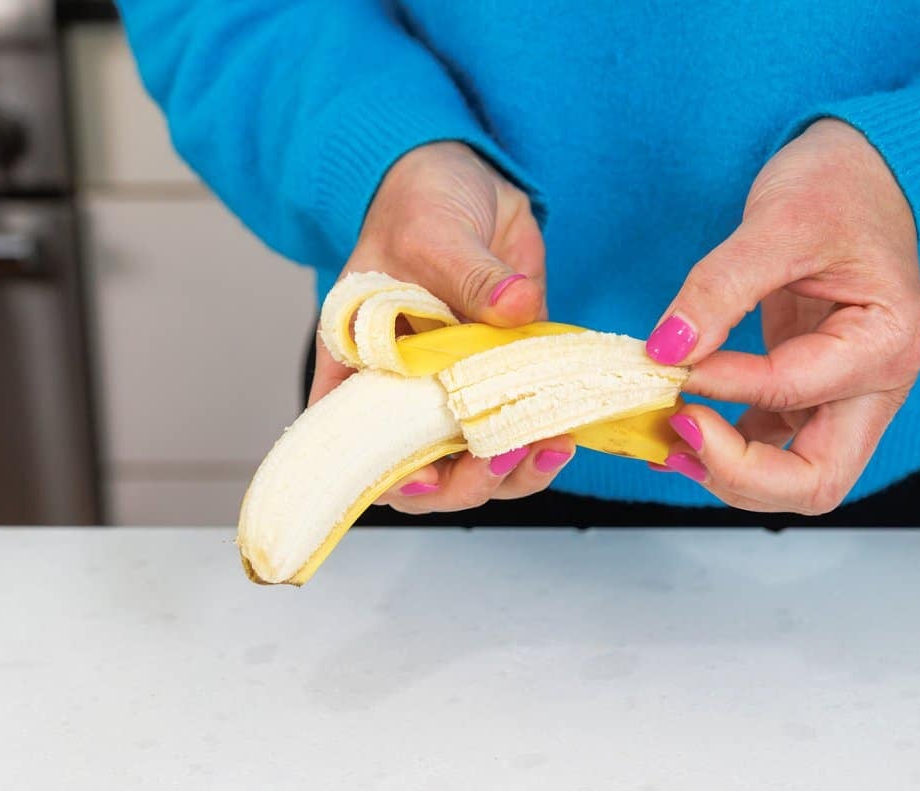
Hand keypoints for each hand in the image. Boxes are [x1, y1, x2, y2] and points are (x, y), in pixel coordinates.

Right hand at [308, 141, 573, 512]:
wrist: (469, 180)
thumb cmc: (420, 203)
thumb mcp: (433, 232)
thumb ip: (470, 275)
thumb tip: (515, 305)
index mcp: (361, 365)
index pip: (352, 445)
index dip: (379, 475)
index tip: (422, 477)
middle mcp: (407, 390)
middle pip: (423, 471)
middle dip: (463, 481)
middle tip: (498, 456)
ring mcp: (460, 389)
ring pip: (478, 463)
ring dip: (512, 473)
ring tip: (546, 447)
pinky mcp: (510, 376)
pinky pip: (523, 428)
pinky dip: (544, 441)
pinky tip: (566, 431)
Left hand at [648, 119, 919, 513]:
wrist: (862, 168)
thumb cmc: (840, 185)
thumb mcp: (777, 222)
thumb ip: (720, 289)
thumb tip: (667, 350)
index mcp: (887, 343)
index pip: (791, 392)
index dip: (721, 385)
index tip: (667, 361)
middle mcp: (876, 385)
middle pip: (816, 480)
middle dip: (739, 474)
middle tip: (676, 434)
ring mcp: (845, 396)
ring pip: (794, 478)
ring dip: (727, 470)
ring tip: (667, 436)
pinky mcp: (811, 391)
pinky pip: (771, 445)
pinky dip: (726, 448)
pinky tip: (678, 429)